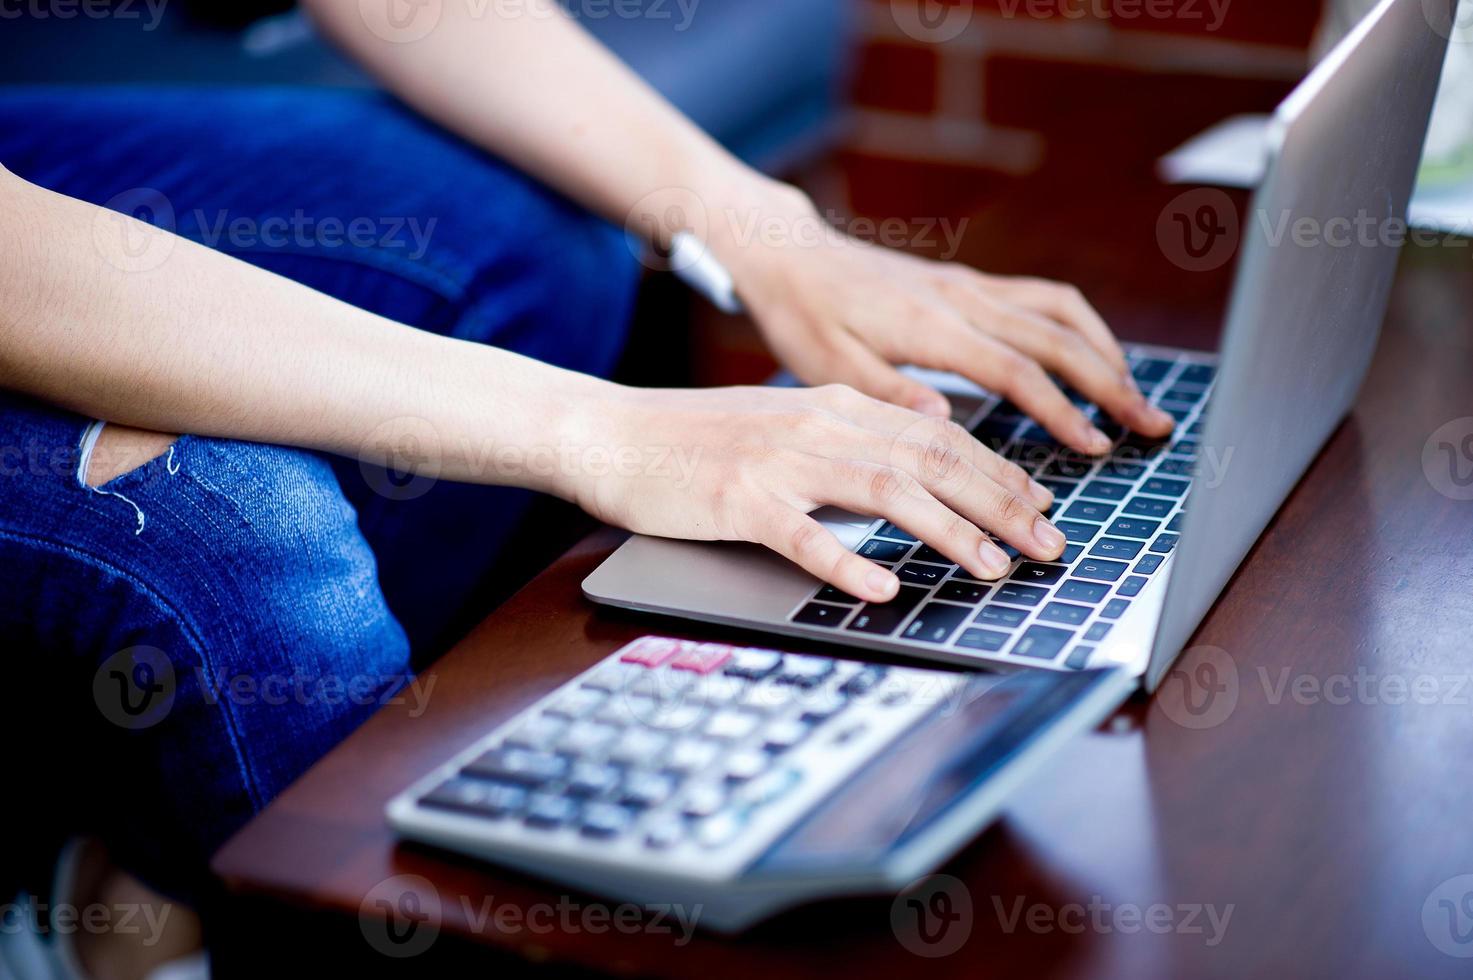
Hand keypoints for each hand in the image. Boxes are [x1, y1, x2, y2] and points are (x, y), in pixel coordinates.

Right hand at [558, 382, 1067, 602]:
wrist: (612, 434)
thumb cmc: (699, 439)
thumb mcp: (787, 427)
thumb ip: (850, 445)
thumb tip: (916, 478)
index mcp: (836, 405)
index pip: (939, 434)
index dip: (998, 472)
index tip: (1041, 506)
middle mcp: (819, 425)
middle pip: (932, 459)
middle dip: (1001, 503)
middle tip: (1048, 546)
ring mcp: (779, 462)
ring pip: (885, 490)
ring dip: (948, 530)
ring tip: (991, 567)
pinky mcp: (739, 501)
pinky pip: (803, 535)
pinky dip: (847, 560)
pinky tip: (882, 588)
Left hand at [706, 183, 1174, 454]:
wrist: (791, 257)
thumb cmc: (804, 317)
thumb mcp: (827, 367)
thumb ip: (888, 393)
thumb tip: (947, 422)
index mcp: (929, 325)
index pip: (1015, 370)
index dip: (1060, 411)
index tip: (1095, 446)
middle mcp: (960, 298)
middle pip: (1056, 338)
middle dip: (1111, 383)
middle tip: (1151, 425)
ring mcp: (969, 286)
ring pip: (1059, 310)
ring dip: (1105, 351)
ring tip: (1135, 395)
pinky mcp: (967, 283)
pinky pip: (1041, 298)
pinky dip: (1078, 327)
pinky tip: (1092, 356)